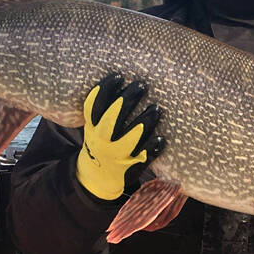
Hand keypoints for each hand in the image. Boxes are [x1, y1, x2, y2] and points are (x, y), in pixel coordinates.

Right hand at [76, 73, 164, 200]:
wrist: (99, 177)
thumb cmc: (103, 141)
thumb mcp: (96, 126)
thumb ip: (106, 108)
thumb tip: (125, 76)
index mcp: (92, 127)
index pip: (94, 106)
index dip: (105, 91)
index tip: (118, 76)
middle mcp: (101, 141)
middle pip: (112, 120)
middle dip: (126, 102)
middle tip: (142, 85)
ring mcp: (116, 156)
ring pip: (129, 139)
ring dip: (144, 123)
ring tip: (157, 108)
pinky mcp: (130, 169)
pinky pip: (142, 158)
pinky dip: (151, 148)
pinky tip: (161, 138)